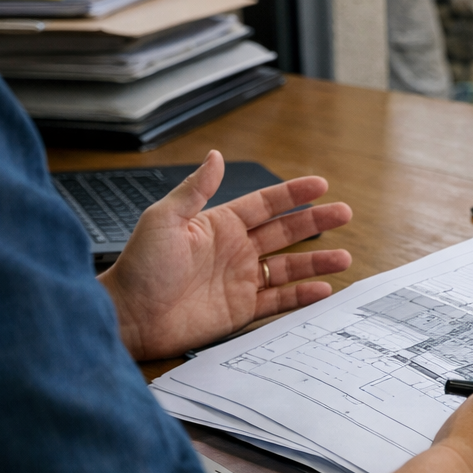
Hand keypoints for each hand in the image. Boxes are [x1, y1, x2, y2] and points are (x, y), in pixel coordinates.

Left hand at [98, 151, 351, 359]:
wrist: (128, 316)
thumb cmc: (139, 267)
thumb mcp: (163, 219)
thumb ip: (194, 190)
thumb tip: (216, 155)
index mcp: (219, 225)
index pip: (265, 204)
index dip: (293, 194)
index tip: (320, 185)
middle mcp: (235, 250)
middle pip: (285, 232)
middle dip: (316, 222)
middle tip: (344, 213)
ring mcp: (240, 280)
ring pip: (289, 267)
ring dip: (317, 262)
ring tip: (344, 258)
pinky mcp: (241, 310)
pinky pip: (279, 301)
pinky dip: (302, 296)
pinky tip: (322, 290)